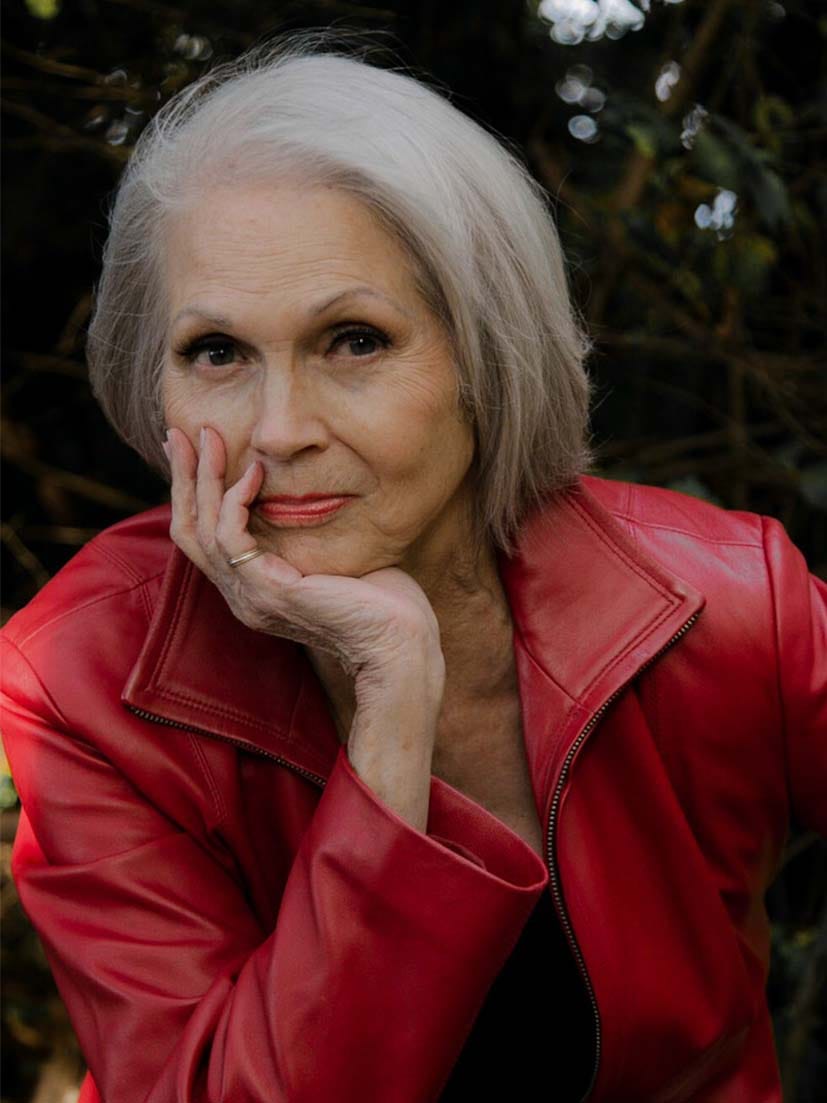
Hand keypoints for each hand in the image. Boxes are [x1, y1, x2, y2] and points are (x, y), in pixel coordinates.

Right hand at [162, 425, 444, 681]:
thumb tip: (311, 492)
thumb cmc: (382, 601)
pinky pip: (230, 537)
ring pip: (200, 530)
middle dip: (183, 478)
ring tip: (210, 437)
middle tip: (181, 432)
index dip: (194, 493)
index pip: (205, 538)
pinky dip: (236, 499)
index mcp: (254, 590)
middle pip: (188, 531)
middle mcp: (243, 597)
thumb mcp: (334, 556)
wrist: (399, 642)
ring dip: (203, 478)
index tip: (195, 449)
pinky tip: (254, 472)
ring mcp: (250, 597)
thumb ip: (308, 531)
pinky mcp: (267, 591)